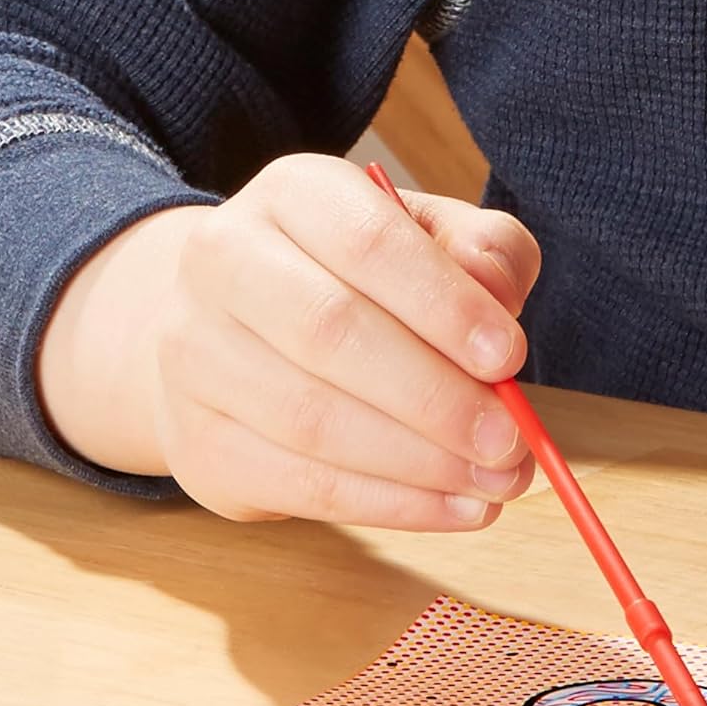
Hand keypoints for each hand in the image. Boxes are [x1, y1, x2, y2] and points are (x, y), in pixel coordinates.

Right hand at [38, 154, 540, 530]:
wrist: (234, 335)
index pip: (368, 241)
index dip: (445, 304)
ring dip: (423, 465)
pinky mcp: (203, 445)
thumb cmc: (361, 287)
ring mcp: (197, 357)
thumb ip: (482, 252)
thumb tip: (500, 293)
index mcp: (292, 196)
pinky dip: (395, 507)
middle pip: (332, 334)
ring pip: (315, 422)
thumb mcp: (430, 242)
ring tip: (497, 483)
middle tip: (510, 442)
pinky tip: (458, 509)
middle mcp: (224, 263)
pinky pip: (306, 486)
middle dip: (437, 400)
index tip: (509, 357)